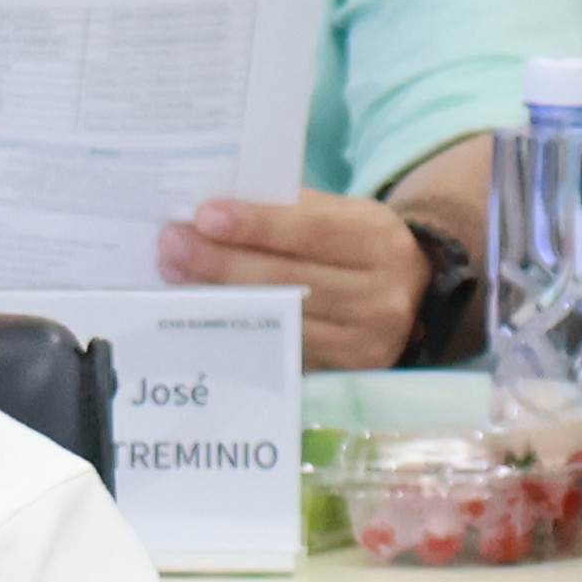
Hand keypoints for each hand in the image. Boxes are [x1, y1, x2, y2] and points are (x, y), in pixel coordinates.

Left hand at [162, 193, 432, 368]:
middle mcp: (380, 296)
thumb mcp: (343, 213)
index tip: (204, 215)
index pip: (311, 231)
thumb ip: (289, 210)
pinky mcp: (344, 371)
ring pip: (277, 318)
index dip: (256, 225)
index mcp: (379, 242)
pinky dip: (237, 326)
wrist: (410, 289)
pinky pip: (279, 348)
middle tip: (172, 245)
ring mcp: (363, 341)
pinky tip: (204, 309)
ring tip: (174, 274)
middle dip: (221, 262)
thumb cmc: (358, 242)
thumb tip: (211, 214)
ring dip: (219, 296)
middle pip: (287, 280)